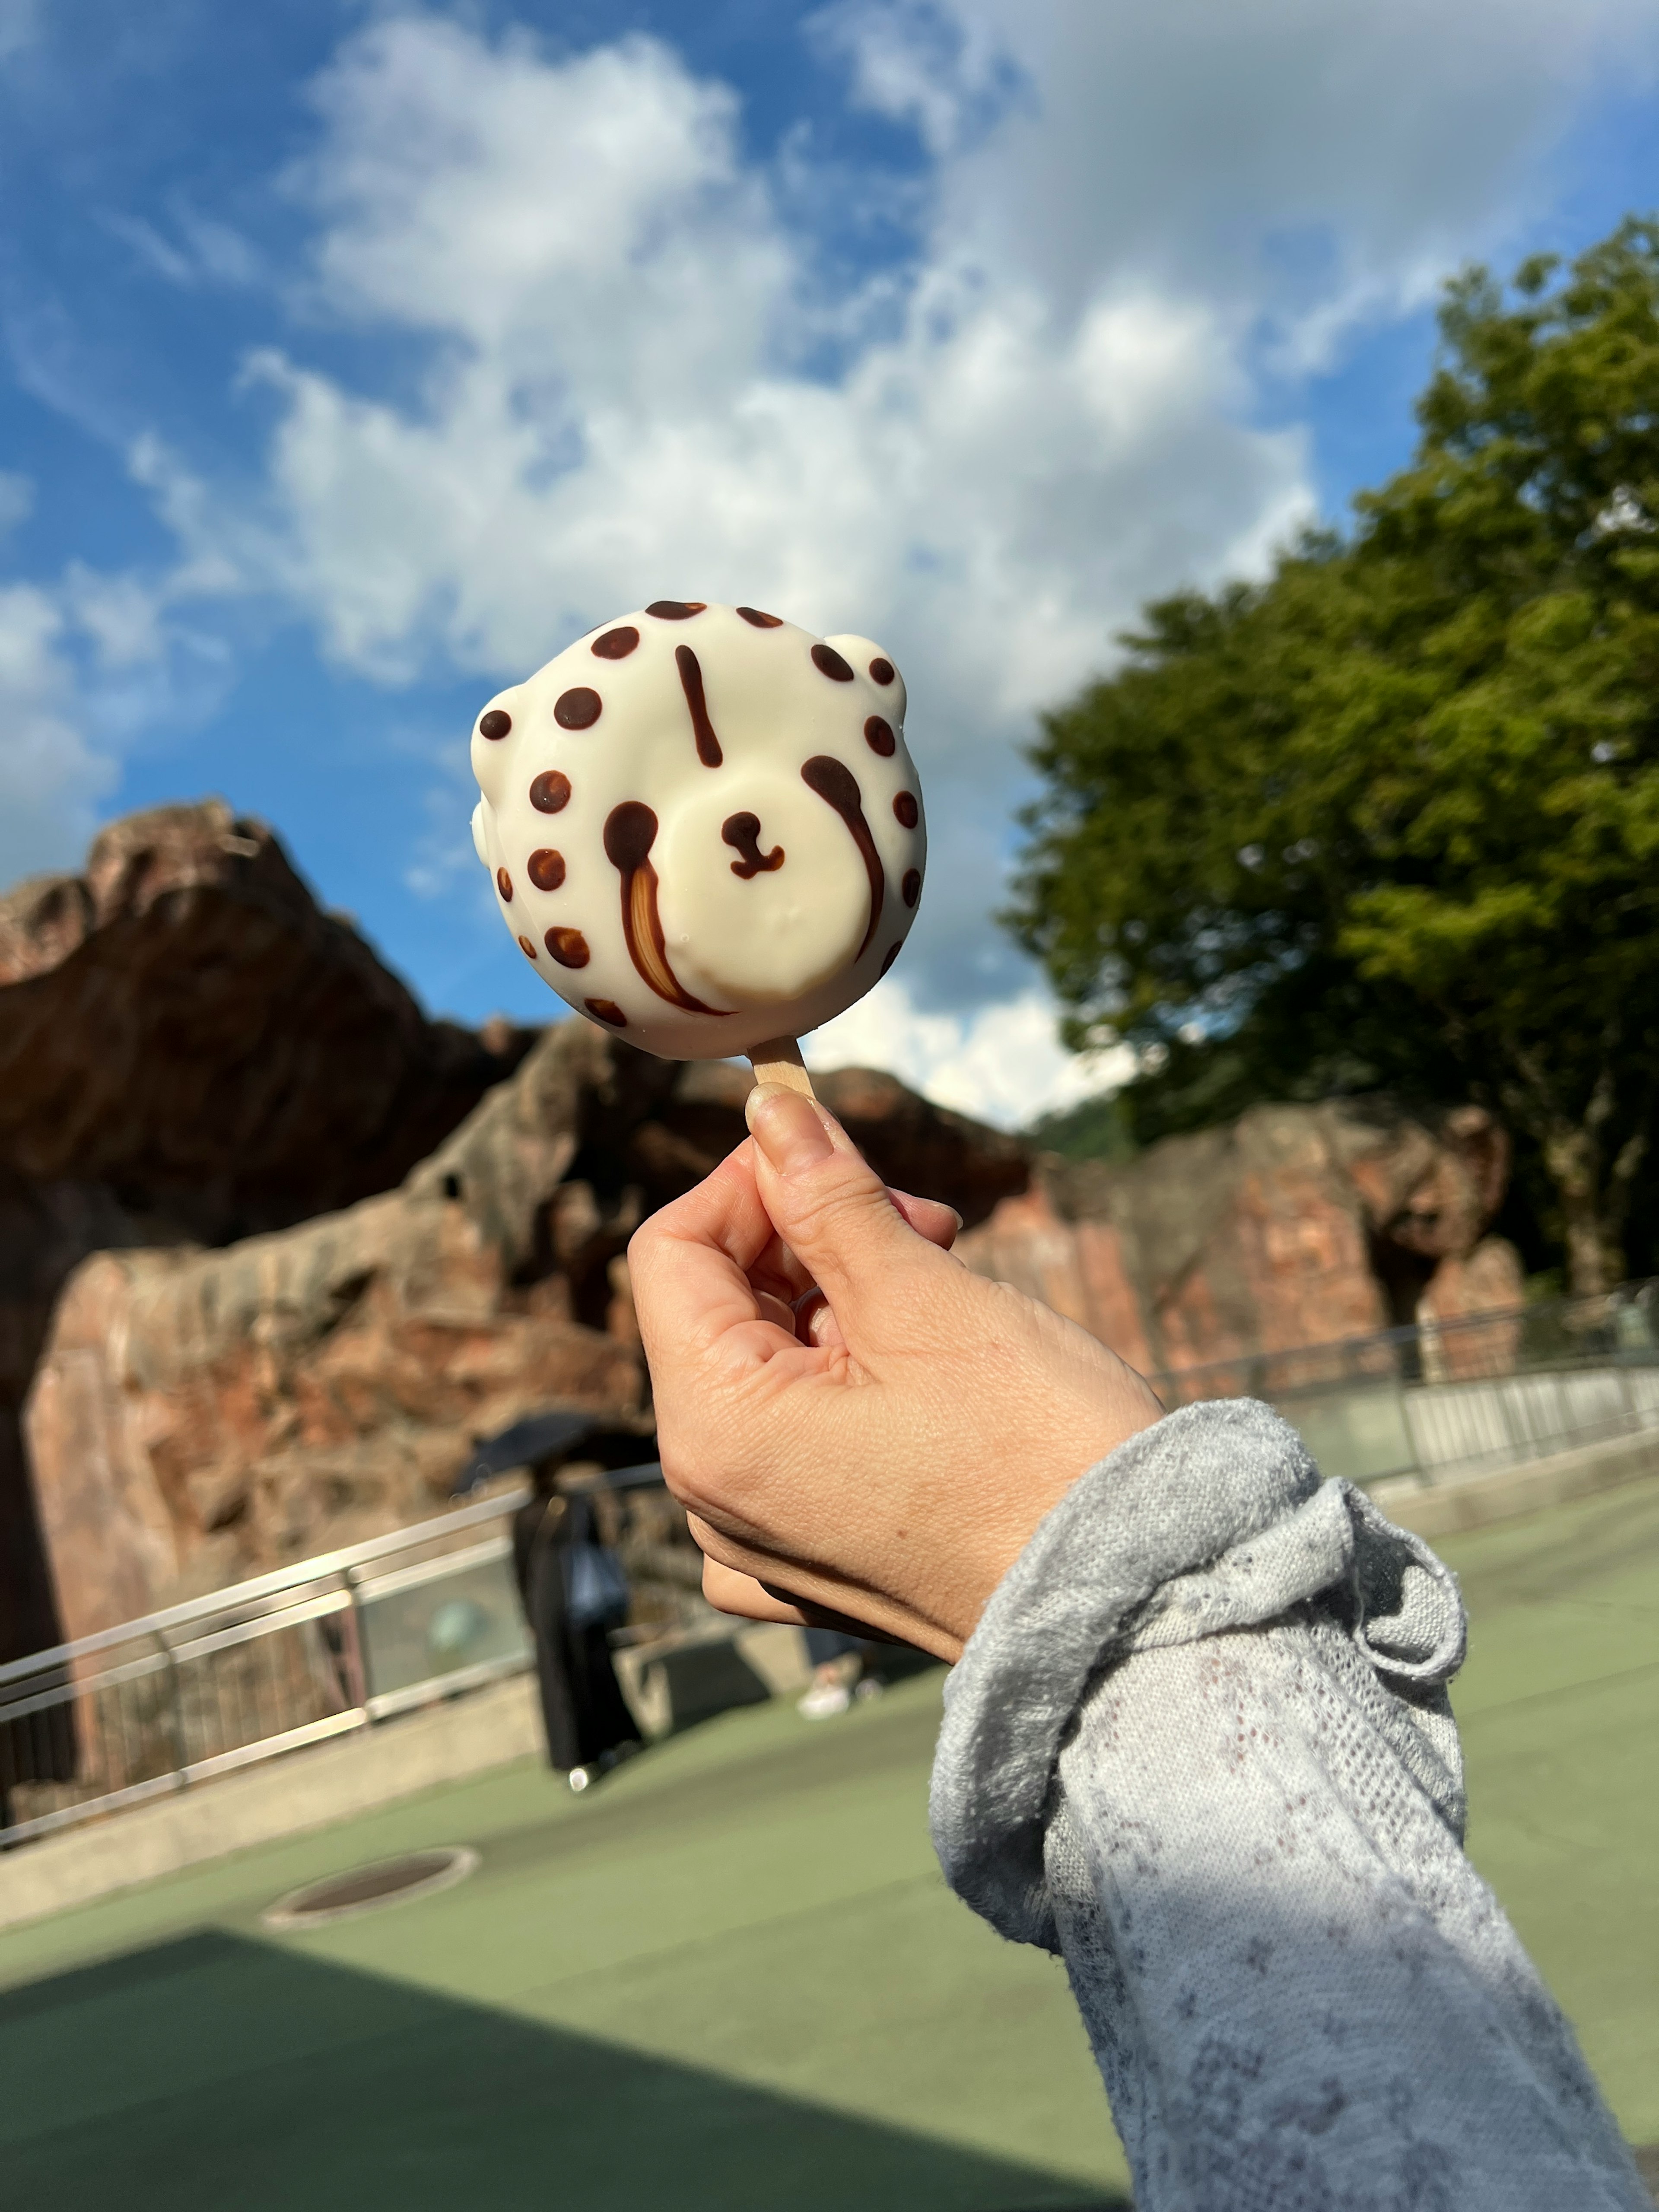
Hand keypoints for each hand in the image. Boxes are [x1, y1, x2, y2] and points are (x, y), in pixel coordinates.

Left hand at [627, 1087, 1163, 1660]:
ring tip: (945, 1291)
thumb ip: (829, 1200)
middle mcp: (715, 1501)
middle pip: (717, 1312)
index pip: (670, 1256)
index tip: (834, 1151)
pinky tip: (926, 1376)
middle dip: (809, 1242)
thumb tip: (770, 1114)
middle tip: (929, 1225)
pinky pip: (798, 1444)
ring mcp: (766, 1543)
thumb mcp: (923, 1297)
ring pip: (766, 1371)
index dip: (748, 1182)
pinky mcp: (821, 1565)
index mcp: (714, 1434)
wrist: (1135, 1601)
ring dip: (841, 1306)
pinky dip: (849, 1386)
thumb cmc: (1036, 1451)